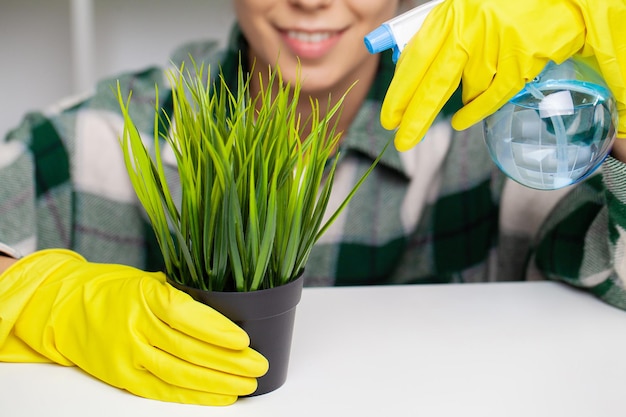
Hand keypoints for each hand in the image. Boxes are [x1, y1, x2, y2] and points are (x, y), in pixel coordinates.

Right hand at [0, 249, 267, 404]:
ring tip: (247, 383)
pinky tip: (221, 396)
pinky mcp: (124, 378)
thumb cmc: (116, 291)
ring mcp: (128, 355)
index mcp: (145, 296)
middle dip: (230, 361)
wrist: (67, 310)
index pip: (186, 316)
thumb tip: (228, 313)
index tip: (244, 340)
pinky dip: (196, 396)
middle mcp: (136, 327)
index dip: (218, 331)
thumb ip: (183, 297)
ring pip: (180, 374)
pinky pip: (164, 390)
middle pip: (190, 350)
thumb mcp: (149, 281)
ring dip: (219, 382)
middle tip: (258, 365)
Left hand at [381, 0, 625, 150]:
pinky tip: (462, 120)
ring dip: (466, 98)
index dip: (400, 91)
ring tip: (483, 75)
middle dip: (416, 117)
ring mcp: (496, 45)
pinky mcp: (521, 59)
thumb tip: (404, 74)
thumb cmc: (503, 8)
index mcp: (449, 15)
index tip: (389, 117)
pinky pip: (492, 97)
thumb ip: (436, 41)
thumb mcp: (462, 15)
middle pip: (435, 83)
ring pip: (468, 91)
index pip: (415, 58)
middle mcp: (469, 28)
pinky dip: (477, 111)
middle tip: (402, 142)